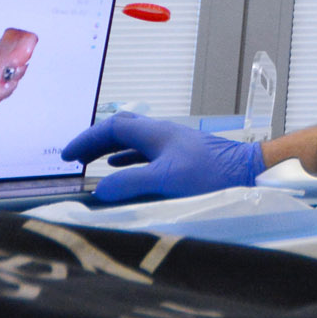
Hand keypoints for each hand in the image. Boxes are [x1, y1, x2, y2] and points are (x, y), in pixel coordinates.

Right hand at [61, 111, 263, 203]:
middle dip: (95, 141)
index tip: (67, 155)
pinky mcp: (182, 157)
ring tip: (92, 164)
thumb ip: (131, 184)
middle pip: (120, 129)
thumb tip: (100, 189)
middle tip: (75, 157)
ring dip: (110, 150)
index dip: (86, 139)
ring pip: (133, 141)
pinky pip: (146, 154)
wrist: (249, 171)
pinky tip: (125, 171)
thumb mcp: (166, 180)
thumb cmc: (212, 174)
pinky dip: (128, 160)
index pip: (111, 128)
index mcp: (155, 133)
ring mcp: (173, 144)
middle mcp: (162, 134)